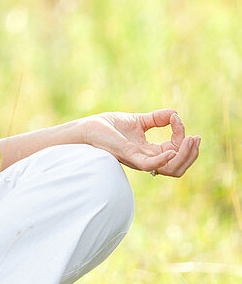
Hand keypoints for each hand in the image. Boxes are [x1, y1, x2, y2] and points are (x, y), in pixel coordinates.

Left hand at [83, 109, 200, 176]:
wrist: (87, 127)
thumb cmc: (108, 126)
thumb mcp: (138, 120)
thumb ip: (157, 119)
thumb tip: (175, 113)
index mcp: (148, 152)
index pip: (174, 152)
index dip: (181, 137)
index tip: (177, 118)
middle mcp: (146, 159)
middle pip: (177, 167)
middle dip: (192, 154)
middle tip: (197, 138)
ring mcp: (138, 159)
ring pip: (170, 169)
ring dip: (184, 156)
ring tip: (190, 140)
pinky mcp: (128, 156)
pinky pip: (151, 165)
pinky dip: (164, 159)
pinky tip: (172, 149)